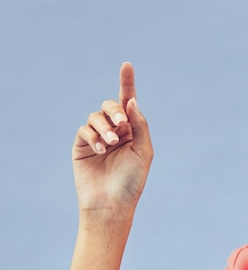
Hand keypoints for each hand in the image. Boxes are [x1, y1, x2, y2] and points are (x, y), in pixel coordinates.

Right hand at [72, 62, 153, 215]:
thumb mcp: (144, 151)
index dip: (127, 83)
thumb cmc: (132, 181)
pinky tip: (100, 150)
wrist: (112, 204)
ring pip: (96, 116)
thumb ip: (139, 125)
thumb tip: (131, 100)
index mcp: (133, 131)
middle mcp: (115, 131)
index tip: (127, 65)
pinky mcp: (82, 146)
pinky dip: (93, 136)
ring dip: (105, 126)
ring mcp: (97, 138)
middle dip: (115, 110)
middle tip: (121, 124)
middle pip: (111, 105)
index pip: (129, 103)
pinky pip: (84, 130)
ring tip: (111, 143)